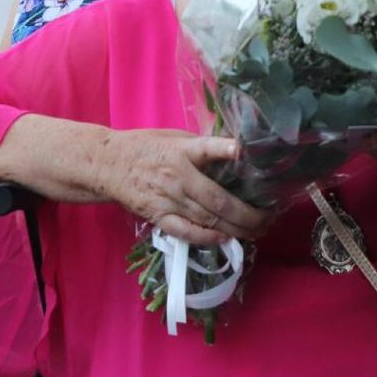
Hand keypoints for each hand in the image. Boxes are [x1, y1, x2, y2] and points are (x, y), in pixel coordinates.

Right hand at [95, 128, 271, 246]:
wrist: (107, 165)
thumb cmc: (144, 146)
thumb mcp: (173, 136)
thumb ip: (201, 146)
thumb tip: (235, 153)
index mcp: (181, 151)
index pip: (206, 148)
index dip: (226, 150)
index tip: (243, 151)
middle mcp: (177, 176)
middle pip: (218, 200)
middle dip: (248, 213)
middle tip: (269, 218)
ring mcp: (167, 199)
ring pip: (208, 219)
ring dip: (236, 228)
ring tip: (257, 231)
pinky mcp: (157, 216)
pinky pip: (186, 232)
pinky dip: (207, 237)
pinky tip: (225, 239)